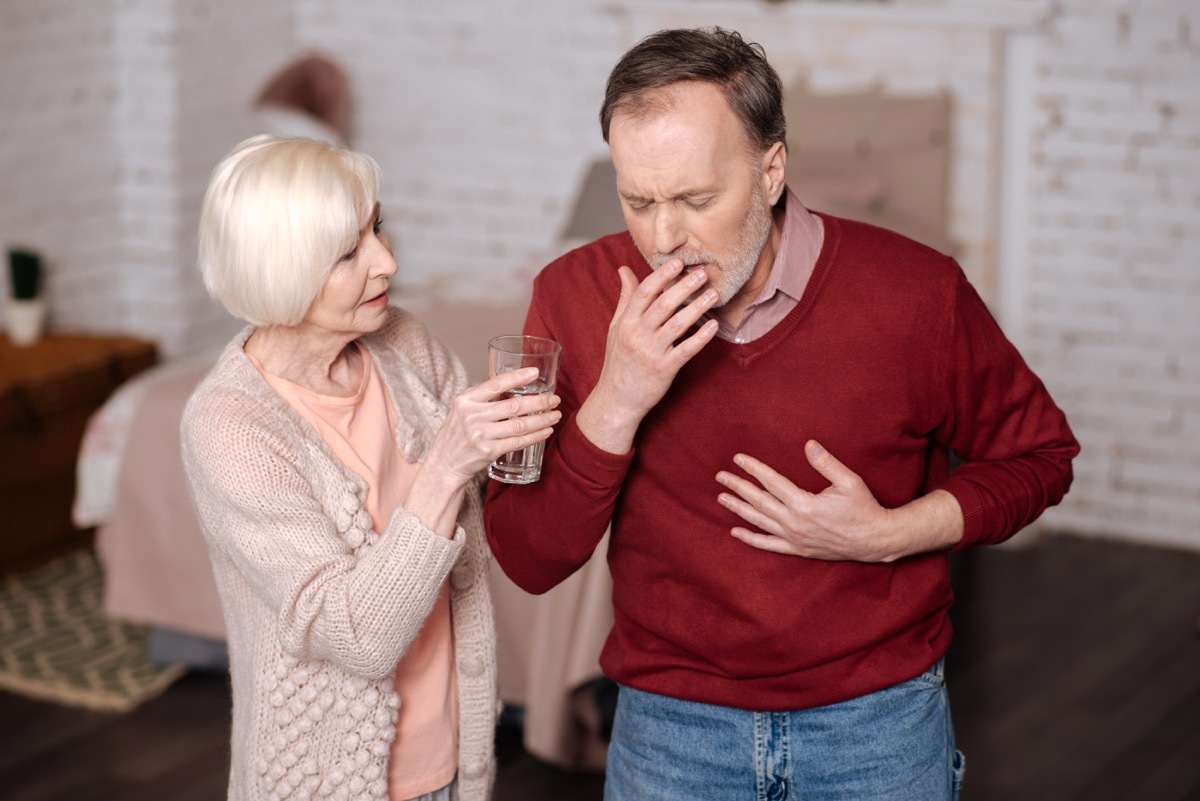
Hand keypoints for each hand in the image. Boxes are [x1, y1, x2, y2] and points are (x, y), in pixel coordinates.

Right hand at [424, 366, 561, 485]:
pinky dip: (536, 436)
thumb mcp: (461, 410)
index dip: (518, 377)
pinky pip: (518, 442)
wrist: (444, 464)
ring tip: (555, 415)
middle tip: (554, 399)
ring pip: (520, 425)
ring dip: (542, 419)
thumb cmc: (456, 435)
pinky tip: (546, 431)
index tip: (535, 373)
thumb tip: (511, 385)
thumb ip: (482, 399)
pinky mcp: (488, 452)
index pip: (495, 384)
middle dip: (540, 401)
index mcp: (466, 400)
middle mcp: (472, 416)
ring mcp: (481, 435)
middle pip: (514, 406)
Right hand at [577, 259, 719, 453]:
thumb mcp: (616, 327)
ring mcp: (651, 353)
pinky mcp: (664, 369)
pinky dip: (701, 337)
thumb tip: (624, 269)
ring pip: (677, 325)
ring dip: (697, 308)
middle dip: (684, 287)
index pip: (644, 293)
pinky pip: (686, 350)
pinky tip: (713, 325)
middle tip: (703, 273)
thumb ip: (625, 298)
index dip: (662, 275)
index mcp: (626, 322)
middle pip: (663, 305)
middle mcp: (638, 335)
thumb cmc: (618, 360)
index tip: (678, 262)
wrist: (617, 399)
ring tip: (713, 294)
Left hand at [715, 440, 899, 561]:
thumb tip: (809, 444)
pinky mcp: (798, 549)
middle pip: (759, 501)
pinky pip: (768, 545)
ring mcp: (795, 538)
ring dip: (739, 509)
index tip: (738, 459)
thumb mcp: (849, 481)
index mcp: (805, 504)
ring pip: (759, 522)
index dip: (753, 468)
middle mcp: (795, 523)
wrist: (875, 540)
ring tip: (721, 497)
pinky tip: (735, 532)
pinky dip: (750, 538)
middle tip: (720, 476)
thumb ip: (826, 463)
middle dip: (738, 487)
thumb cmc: (864, 508)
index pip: (771, 482)